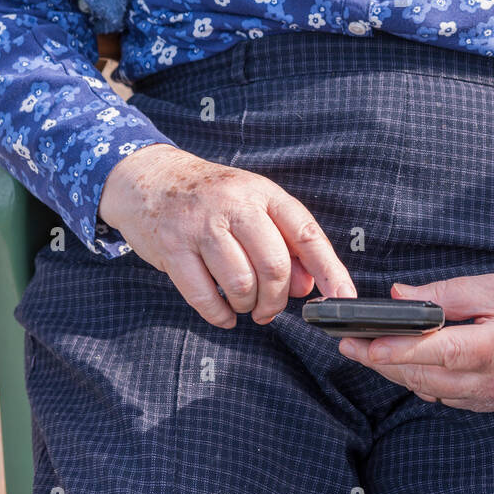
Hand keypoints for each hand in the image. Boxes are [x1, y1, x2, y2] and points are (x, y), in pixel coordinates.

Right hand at [98, 143, 356, 327]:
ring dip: (248, 307)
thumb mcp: (253, 207)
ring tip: (245, 305)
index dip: (330, 270)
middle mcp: (234, 205)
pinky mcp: (172, 248)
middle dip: (277, 299)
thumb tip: (308, 288)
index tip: (343, 300)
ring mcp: (200, 226)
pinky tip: (224, 315)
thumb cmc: (211, 198)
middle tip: (270, 309)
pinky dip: (220, 316)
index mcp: (263, 193)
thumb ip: (285, 244)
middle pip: (274, 266)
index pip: (307, 233)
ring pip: (241, 284)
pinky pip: (204, 296)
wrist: (149, 178)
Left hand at [338, 272, 493, 411]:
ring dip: (396, 372)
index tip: (368, 345)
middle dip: (382, 362)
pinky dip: (421, 379)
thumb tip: (398, 296)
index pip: (441, 352)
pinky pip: (446, 395)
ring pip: (430, 389)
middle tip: (347, 343)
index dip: (401, 351)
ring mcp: (491, 397)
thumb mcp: (493, 286)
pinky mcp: (490, 403)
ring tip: (363, 351)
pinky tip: (403, 364)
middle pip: (425, 376)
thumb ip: (443, 295)